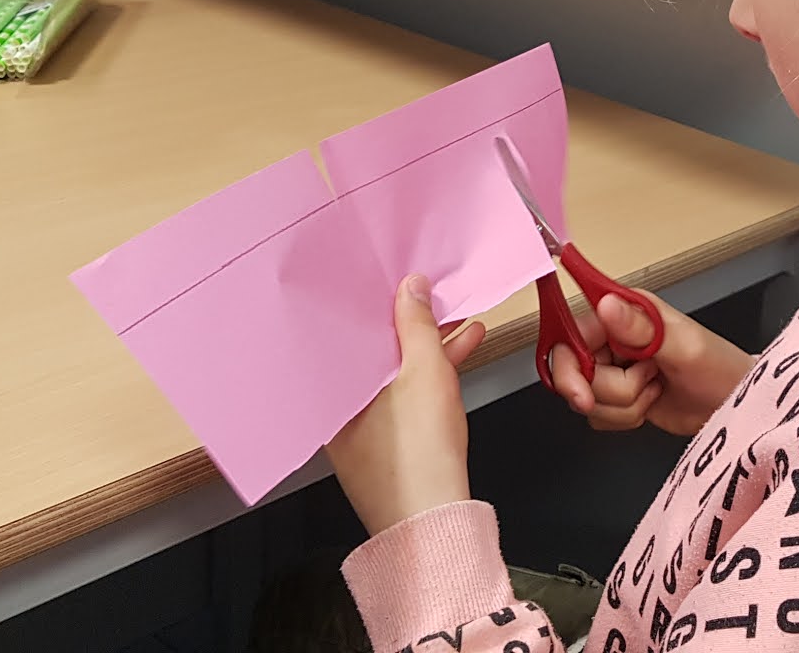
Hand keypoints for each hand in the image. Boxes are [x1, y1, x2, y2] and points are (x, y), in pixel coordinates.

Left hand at [326, 274, 486, 535]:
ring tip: (464, 322)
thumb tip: (410, 286)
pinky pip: (404, 394)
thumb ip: (418, 324)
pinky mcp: (386, 440)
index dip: (378, 302)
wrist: (432, 518)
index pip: (351, 330)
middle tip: (438, 298)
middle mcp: (339, 406)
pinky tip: (461, 354)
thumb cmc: (421, 451)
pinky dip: (430, 376)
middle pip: (375, 350)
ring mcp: (362, 425)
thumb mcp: (426, 369)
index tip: (401, 280)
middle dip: (412, 324)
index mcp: (335, 387)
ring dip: (429, 347)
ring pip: (394, 372)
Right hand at [546, 290, 751, 435]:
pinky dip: (624, 418)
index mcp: (624, 311)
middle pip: (574, 371)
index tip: (583, 392)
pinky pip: (598, 415)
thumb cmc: (718, 366)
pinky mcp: (617, 394)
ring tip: (654, 387)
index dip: (569, 365)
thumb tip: (607, 305)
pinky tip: (649, 403)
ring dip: (623, 405)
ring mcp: (614, 366)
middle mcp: (613, 336)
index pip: (571, 333)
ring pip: (587, 397)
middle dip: (608, 390)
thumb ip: (641, 327)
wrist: (731, 403)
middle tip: (640, 389)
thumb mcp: (683, 345)